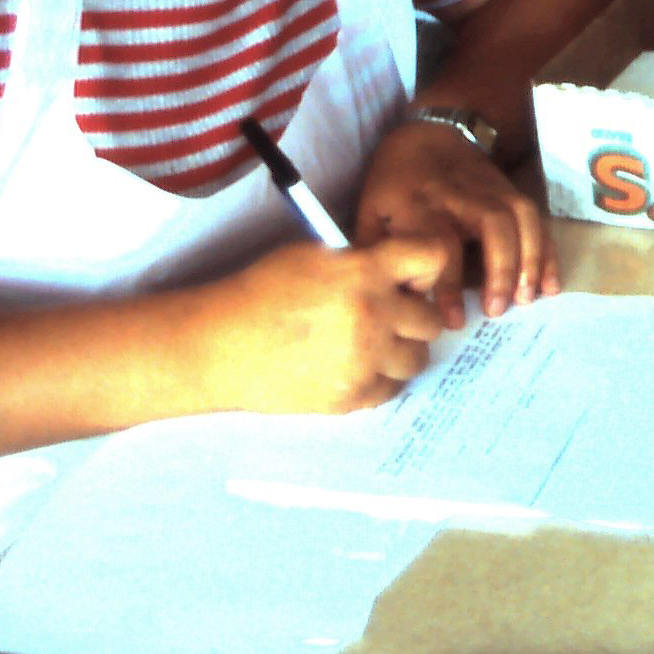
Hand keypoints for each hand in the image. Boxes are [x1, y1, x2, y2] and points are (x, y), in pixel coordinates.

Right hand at [184, 237, 450, 414]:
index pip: (432, 257)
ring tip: (371, 344)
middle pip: (431, 319)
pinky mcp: (351, 397)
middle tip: (388, 316)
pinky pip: (391, 389)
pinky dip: (379, 379)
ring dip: (400, 350)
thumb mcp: (314, 256)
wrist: (221, 345)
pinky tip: (353, 366)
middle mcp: (372, 315)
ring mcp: (364, 360)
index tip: (412, 278)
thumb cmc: (262, 292)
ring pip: (417, 358)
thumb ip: (363, 260)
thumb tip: (402, 274)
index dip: (426, 267)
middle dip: (413, 316)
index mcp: (364, 271)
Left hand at [354, 121, 559, 326]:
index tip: (453, 319)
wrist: (427, 133)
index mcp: (419, 203)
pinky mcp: (510, 190)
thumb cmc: (394, 183)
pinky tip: (549, 286)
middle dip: (500, 269)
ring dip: (530, 259)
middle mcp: (459, 194)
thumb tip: (387, 300)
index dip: (448, 284)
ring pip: (520, 217)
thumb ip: (377, 253)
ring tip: (527, 300)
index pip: (439, 243)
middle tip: (497, 311)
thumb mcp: (370, 212)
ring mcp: (490, 189)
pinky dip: (547, 252)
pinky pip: (536, 218)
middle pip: (492, 224)